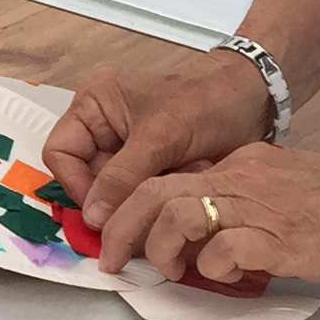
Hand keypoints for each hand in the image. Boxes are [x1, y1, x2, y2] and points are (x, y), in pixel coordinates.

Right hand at [44, 55, 281, 235]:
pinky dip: (159, 196)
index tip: (105, 211)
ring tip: (178, 185)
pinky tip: (185, 185)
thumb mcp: (161, 137)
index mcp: (93, 104)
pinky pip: (138, 193)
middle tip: (153, 200)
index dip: (77, 185)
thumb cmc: (207, 103)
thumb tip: (92, 220)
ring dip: (144, 196)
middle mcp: (101, 125)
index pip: (61, 153)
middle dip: (119, 193)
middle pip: (86, 176)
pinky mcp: (148, 164)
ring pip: (113, 191)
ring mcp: (124, 147)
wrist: (258, 98)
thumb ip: (122, 177)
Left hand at [100, 143, 319, 284]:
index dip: (132, 207)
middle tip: (113, 260)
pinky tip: (224, 276)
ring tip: (166, 270)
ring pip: (177, 216)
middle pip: (155, 193)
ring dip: (160, 248)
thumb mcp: (279, 184)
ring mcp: (257, 209)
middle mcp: (239, 180)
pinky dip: (211, 268)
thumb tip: (201, 231)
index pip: (167, 179)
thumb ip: (239, 198)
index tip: (119, 235)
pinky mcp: (278, 240)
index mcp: (238, 166)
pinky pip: (222, 251)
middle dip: (122, 228)